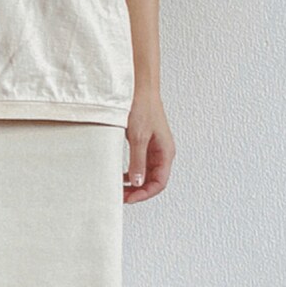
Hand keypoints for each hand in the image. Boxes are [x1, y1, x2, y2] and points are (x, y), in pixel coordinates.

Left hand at [124, 88, 174, 203]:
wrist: (140, 88)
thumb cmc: (143, 107)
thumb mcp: (138, 137)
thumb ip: (138, 161)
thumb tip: (138, 182)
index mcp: (166, 152)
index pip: (159, 183)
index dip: (145, 193)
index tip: (129, 198)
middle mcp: (162, 152)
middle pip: (153, 181)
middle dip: (138, 191)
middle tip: (121, 196)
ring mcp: (154, 148)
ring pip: (146, 174)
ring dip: (134, 184)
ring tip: (119, 189)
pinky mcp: (145, 143)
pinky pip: (141, 165)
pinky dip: (132, 173)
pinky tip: (121, 176)